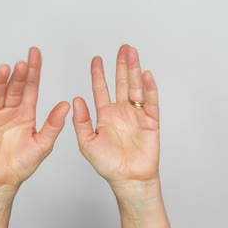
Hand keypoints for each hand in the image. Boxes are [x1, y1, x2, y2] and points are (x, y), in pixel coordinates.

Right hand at [0, 47, 69, 188]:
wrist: (4, 180)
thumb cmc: (23, 163)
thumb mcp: (43, 144)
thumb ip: (53, 124)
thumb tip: (66, 105)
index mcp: (26, 113)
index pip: (31, 88)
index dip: (34, 71)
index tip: (35, 54)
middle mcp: (11, 111)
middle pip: (15, 88)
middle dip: (19, 75)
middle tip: (23, 63)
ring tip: (5, 68)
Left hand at [72, 44, 159, 184]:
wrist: (128, 179)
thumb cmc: (108, 164)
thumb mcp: (87, 143)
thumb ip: (81, 121)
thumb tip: (76, 100)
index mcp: (105, 115)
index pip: (101, 89)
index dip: (98, 74)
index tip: (96, 59)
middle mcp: (121, 112)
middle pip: (121, 83)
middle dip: (121, 65)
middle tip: (122, 48)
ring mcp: (136, 115)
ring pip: (135, 88)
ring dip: (135, 70)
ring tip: (133, 54)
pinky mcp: (150, 121)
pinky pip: (151, 102)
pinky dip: (149, 88)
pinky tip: (146, 75)